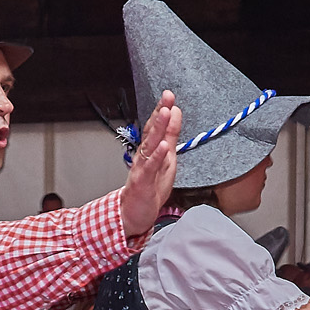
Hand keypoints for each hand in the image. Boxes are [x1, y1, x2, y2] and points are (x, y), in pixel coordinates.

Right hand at [118, 91, 181, 241]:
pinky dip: (156, 156)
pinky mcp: (143, 182)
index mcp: (150, 151)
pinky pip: (150, 167)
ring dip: (157, 128)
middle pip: (151, 131)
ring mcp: (142, 168)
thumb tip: (175, 113)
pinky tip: (162, 146)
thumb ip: (170, 136)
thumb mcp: (167, 158)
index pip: (156, 127)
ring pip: (149, 145)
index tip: (169, 95)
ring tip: (164, 113)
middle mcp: (144, 157)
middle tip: (167, 97)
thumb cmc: (150, 188)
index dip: (162, 110)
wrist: (134, 214)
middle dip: (159, 113)